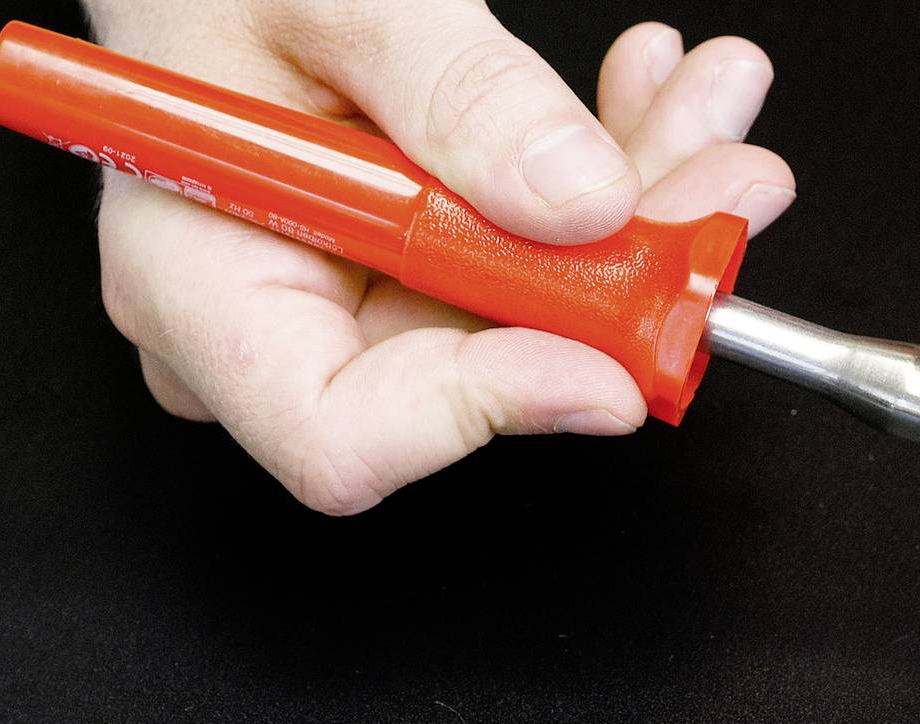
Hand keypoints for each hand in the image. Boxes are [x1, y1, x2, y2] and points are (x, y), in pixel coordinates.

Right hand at [85, 0, 794, 511]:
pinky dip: (610, 176)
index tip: (611, 352)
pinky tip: (653, 92)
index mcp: (195, 290)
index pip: (343, 434)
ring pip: (533, 314)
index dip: (488, 408)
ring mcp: (349, 296)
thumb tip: (580, 201)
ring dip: (648, 210)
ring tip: (713, 106)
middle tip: (724, 186)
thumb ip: (453, 92)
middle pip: (475, 374)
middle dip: (620, 281)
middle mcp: (276, 320)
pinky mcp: (414, 261)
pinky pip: (529, 254)